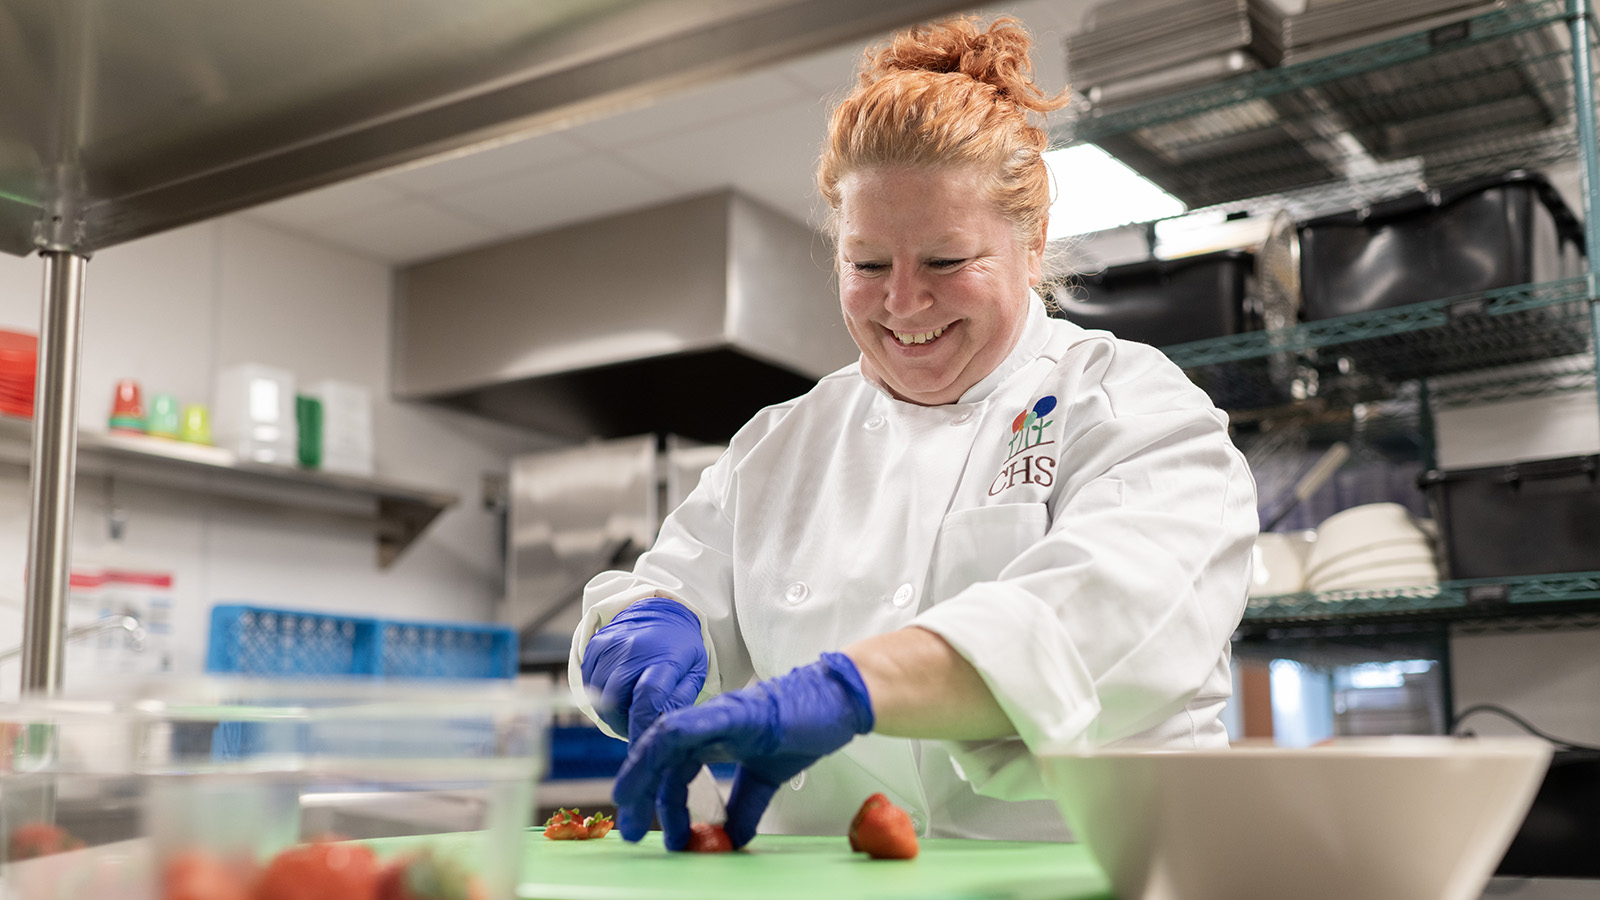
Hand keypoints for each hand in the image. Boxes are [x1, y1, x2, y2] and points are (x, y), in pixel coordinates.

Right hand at [580, 598, 707, 743]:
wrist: (663, 611)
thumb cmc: (682, 649)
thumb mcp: (694, 673)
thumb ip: (679, 702)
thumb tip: (659, 729)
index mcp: (665, 659)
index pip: (647, 697)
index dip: (640, 725)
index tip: (641, 744)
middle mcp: (635, 649)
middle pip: (615, 698)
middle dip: (622, 722)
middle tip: (634, 726)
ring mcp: (613, 644)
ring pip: (598, 693)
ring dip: (609, 709)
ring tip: (626, 709)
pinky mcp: (597, 643)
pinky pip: (588, 679)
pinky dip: (598, 693)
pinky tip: (615, 691)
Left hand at [612, 652, 873, 849]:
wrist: (837, 702)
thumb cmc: (803, 730)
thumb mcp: (765, 779)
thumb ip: (745, 805)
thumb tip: (732, 838)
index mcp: (711, 739)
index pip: (669, 767)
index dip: (651, 795)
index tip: (642, 826)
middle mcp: (706, 725)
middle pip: (657, 757)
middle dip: (638, 793)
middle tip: (629, 830)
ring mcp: (718, 716)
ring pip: (663, 741)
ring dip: (642, 774)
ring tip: (631, 807)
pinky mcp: (734, 712)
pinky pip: (690, 725)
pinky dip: (667, 743)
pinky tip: (656, 765)